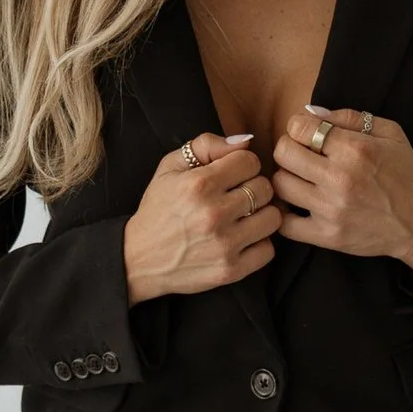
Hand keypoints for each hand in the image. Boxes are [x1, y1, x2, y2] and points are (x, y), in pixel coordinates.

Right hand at [123, 132, 282, 301]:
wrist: (139, 259)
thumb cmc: (158, 209)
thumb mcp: (169, 167)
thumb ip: (206, 145)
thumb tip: (246, 141)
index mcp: (199, 184)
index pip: (250, 161)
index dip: (242, 165)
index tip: (232, 175)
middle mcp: (214, 214)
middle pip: (265, 188)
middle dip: (253, 188)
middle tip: (237, 196)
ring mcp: (224, 245)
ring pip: (273, 218)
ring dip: (261, 215)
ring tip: (243, 217)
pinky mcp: (230, 270)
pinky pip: (268, 250)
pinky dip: (258, 243)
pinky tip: (242, 239)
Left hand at [270, 108, 412, 275]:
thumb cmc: (405, 174)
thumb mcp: (390, 133)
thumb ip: (349, 117)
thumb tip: (309, 112)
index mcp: (355, 149)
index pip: (299, 127)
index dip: (299, 127)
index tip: (308, 134)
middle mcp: (340, 178)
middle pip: (283, 153)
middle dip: (289, 148)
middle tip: (302, 155)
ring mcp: (331, 209)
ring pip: (280, 185)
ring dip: (287, 178)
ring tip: (302, 179)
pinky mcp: (327, 236)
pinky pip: (285, 224)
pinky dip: (285, 214)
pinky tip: (297, 205)